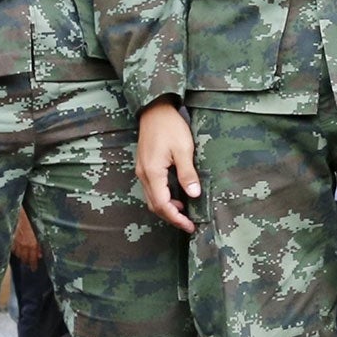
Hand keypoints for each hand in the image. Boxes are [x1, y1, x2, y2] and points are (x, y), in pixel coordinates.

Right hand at [10, 207, 41, 266]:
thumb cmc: (30, 220)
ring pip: (18, 254)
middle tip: (29, 265)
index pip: (33, 259)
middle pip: (25, 258)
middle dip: (27, 262)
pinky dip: (15, 251)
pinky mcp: (10, 240)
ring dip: (21, 257)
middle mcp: (24, 245)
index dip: (34, 264)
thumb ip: (40, 244)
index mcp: (33, 243)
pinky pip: (12, 249)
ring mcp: (16, 243)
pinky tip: (17, 251)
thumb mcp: (39, 231)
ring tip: (23, 259)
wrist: (18, 212)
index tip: (34, 269)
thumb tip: (40, 254)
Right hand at [136, 100, 199, 232]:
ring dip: (167, 209)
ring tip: (185, 214)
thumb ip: (187, 173)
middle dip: (172, 218)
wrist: (154, 110)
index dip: (176, 218)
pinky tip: (177, 198)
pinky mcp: (145, 167)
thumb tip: (194, 194)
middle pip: (155, 205)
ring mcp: (142, 171)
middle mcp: (143, 175)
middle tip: (189, 225)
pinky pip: (152, 190)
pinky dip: (163, 199)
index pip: (162, 204)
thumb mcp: (184, 149)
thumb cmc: (170, 127)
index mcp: (152, 173)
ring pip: (152, 199)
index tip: (190, 226)